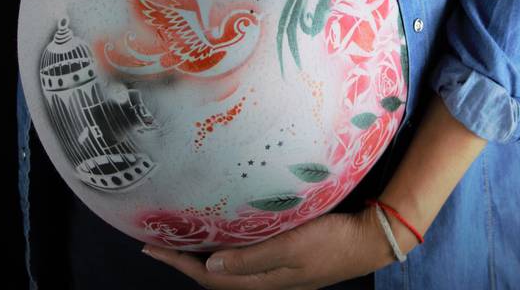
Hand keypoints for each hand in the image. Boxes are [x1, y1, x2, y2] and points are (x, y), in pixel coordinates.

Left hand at [141, 205, 403, 288]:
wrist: (369, 240)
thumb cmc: (333, 241)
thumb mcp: (292, 247)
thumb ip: (252, 259)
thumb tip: (209, 268)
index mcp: (263, 282)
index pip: (209, 278)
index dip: (178, 264)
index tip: (150, 247)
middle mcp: (265, 282)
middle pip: (213, 278)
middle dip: (184, 261)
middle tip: (158, 241)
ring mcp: (277, 274)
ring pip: (228, 271)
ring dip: (203, 257)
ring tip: (183, 238)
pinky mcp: (286, 262)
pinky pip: (244, 262)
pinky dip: (226, 251)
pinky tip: (224, 236)